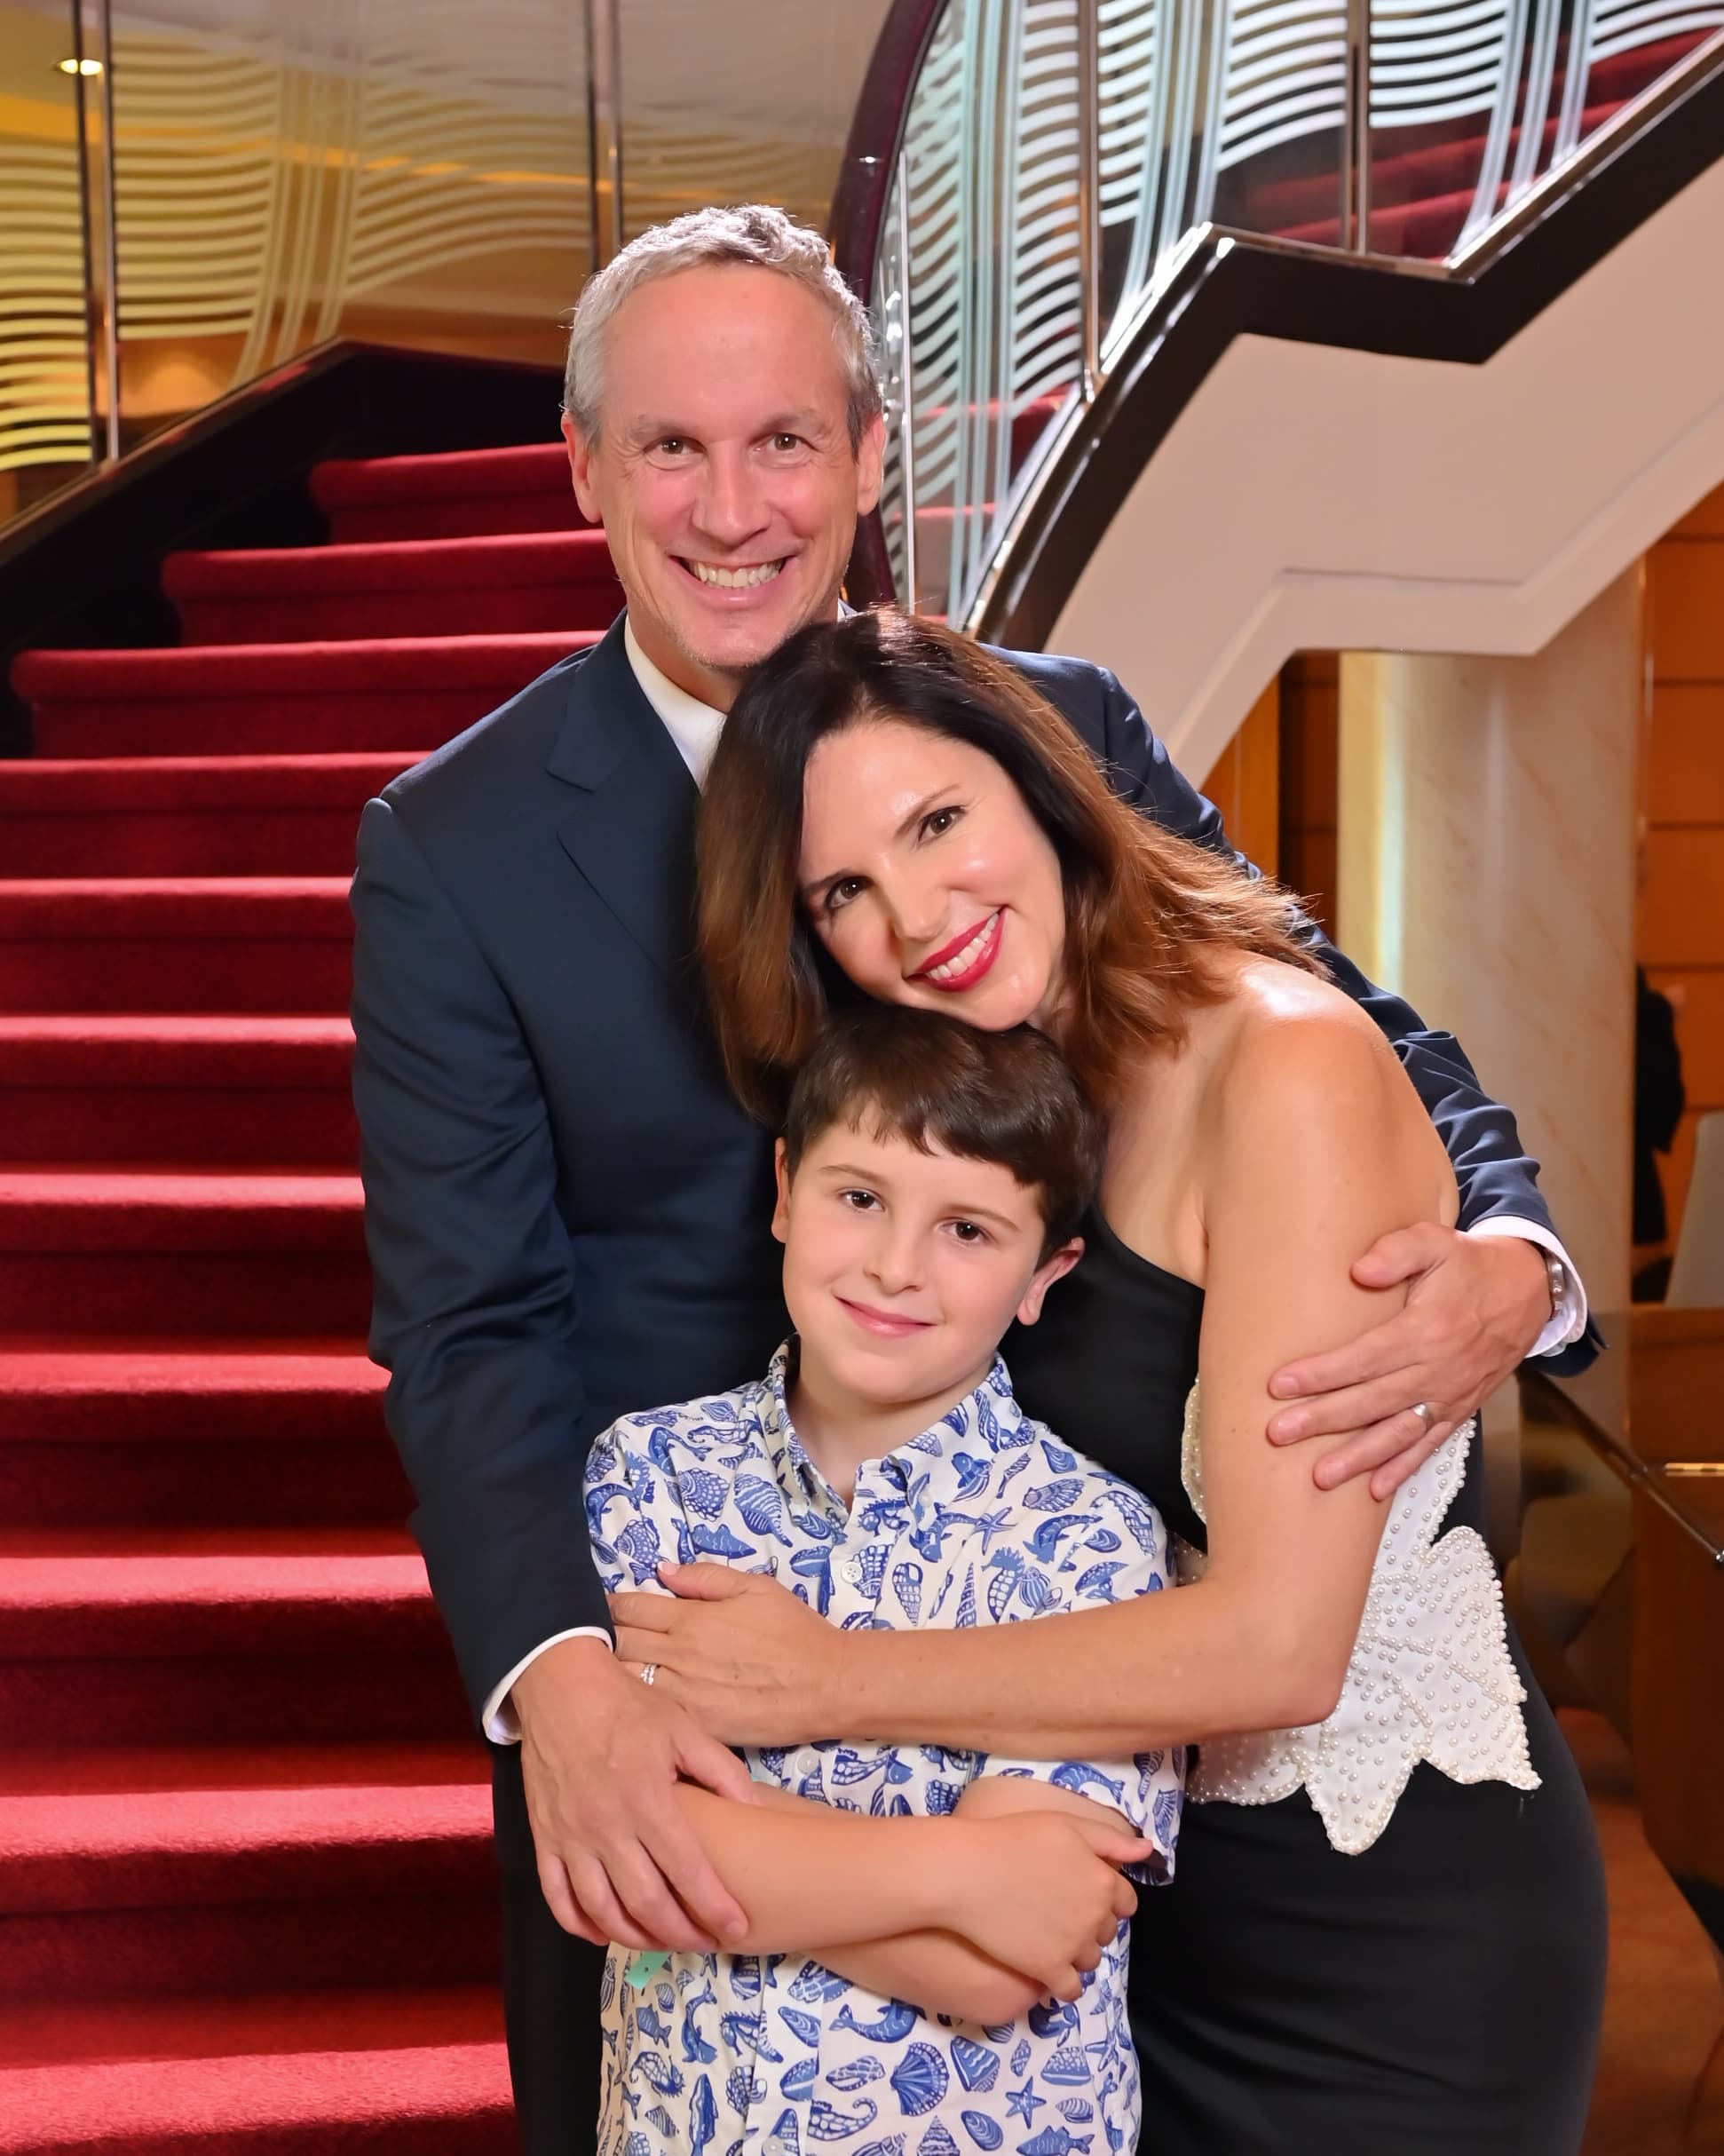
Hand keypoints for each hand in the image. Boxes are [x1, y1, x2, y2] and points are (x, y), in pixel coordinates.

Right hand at [512, 1634, 755, 1952]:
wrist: (560, 1687)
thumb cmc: (628, 1707)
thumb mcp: (684, 1728)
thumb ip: (722, 1772)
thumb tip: (759, 1810)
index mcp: (647, 1799)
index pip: (688, 1870)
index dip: (715, 1906)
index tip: (737, 1928)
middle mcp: (607, 1827)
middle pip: (647, 1903)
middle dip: (681, 1933)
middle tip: (706, 1944)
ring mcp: (570, 1838)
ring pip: (602, 1911)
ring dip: (636, 1939)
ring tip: (664, 1943)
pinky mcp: (543, 1840)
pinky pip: (558, 1899)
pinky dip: (581, 1927)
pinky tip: (605, 1933)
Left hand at [611, 1563, 847, 1747]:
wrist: (826, 1685)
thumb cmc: (794, 1631)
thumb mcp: (755, 1588)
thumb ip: (705, 1578)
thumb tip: (662, 1570)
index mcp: (691, 1619)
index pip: (630, 1608)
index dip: (610, 1605)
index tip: (603, 1607)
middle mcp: (680, 1656)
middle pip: (618, 1645)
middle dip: (602, 1638)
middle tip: (595, 1639)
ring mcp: (684, 1696)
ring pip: (625, 1683)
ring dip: (612, 1674)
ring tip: (605, 1672)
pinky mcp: (695, 1727)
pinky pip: (651, 1715)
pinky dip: (636, 1706)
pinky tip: (632, 1704)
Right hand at [945, 1813, 1146, 2001]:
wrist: (968, 1872)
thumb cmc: (1015, 1839)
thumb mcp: (1068, 1825)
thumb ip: (1111, 1840)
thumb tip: (1147, 1851)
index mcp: (1102, 1880)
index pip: (1125, 1901)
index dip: (1106, 1896)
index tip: (1082, 1891)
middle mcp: (1095, 1916)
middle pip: (1107, 1931)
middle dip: (1091, 1923)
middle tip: (1059, 1910)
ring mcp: (1072, 1946)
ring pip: (1091, 1960)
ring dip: (1077, 1951)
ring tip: (1049, 1935)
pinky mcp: (1048, 1969)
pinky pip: (1071, 1989)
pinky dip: (1064, 1983)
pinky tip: (1047, 1968)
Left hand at [1266, 1225, 1548, 1499]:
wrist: (1525, 1293)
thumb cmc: (1468, 1265)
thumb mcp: (1435, 1241)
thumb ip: (1397, 1251)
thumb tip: (1360, 1271)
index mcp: (1427, 1330)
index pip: (1365, 1358)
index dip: (1322, 1373)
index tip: (1279, 1385)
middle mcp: (1439, 1370)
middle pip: (1372, 1401)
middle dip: (1323, 1419)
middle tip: (1278, 1434)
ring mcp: (1450, 1395)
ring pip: (1398, 1433)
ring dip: (1358, 1457)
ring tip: (1320, 1477)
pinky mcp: (1459, 1409)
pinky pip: (1429, 1445)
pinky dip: (1402, 1468)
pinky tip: (1374, 1489)